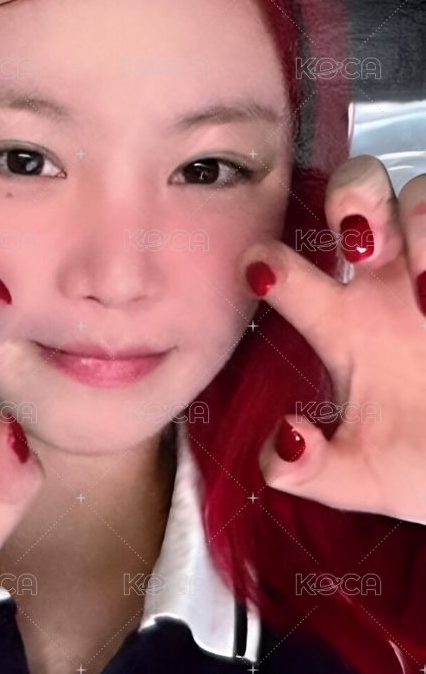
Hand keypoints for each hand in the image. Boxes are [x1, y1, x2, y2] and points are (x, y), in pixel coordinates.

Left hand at [239, 154, 425, 524]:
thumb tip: (285, 442)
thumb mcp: (367, 479)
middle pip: (356, 199)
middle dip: (352, 198)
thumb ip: (316, 472)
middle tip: (360, 243)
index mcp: (342, 326)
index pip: (290, 277)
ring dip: (420, 225)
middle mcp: (386, 285)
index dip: (270, 264)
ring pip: (420, 194)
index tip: (265, 273)